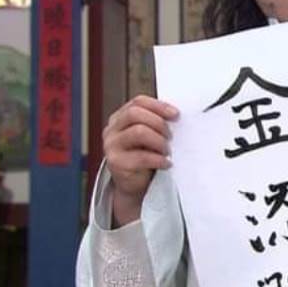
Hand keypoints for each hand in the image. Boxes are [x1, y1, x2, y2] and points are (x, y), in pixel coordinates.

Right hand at [103, 95, 178, 224]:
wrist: (134, 184)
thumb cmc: (144, 156)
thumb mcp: (148, 136)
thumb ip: (155, 123)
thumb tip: (176, 116)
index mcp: (120, 118)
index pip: (138, 102)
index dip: (159, 106)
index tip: (175, 114)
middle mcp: (112, 129)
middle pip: (135, 114)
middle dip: (158, 123)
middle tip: (171, 136)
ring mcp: (111, 146)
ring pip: (138, 132)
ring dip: (159, 141)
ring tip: (167, 150)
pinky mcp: (116, 163)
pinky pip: (141, 157)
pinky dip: (159, 159)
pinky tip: (166, 163)